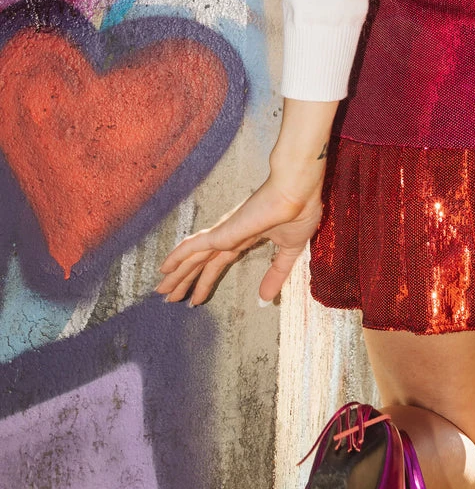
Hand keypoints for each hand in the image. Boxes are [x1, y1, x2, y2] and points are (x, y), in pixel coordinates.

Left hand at [156, 175, 324, 305]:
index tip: (195, 297)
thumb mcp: (290, 249)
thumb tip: (266, 299)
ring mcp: (224, 232)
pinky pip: (194, 246)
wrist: (298, 190)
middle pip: (201, 262)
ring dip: (177, 274)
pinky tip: (164, 267)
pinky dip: (178, 255)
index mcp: (246, 236)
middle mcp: (230, 234)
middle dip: (185, 280)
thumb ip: (277, 273)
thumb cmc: (299, 211)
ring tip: (160, 291)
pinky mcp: (223, 231)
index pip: (220, 262)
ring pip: (193, 257)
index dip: (207, 280)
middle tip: (168, 298)